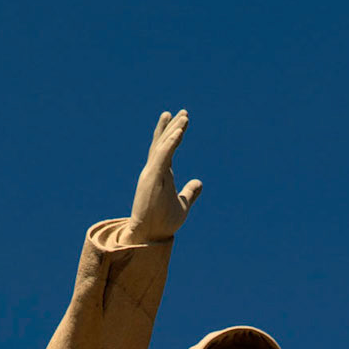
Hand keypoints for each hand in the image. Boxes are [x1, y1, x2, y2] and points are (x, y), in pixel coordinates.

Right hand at [123, 110, 202, 244]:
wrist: (149, 235)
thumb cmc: (162, 222)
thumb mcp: (182, 205)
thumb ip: (190, 193)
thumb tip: (199, 182)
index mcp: (161, 174)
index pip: (166, 148)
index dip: (174, 132)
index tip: (183, 119)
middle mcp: (154, 169)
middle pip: (163, 142)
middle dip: (173, 126)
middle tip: (184, 112)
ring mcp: (151, 172)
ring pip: (163, 145)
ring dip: (174, 130)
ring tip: (184, 118)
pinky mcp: (151, 178)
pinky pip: (163, 156)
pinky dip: (171, 143)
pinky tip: (179, 132)